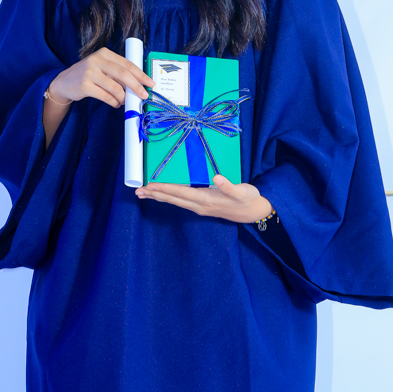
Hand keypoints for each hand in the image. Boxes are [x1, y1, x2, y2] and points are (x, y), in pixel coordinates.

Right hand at [49, 47, 154, 107]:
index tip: (150, 83)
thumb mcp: (101, 67)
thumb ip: (117, 72)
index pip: (127, 64)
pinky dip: (114, 102)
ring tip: (123, 101)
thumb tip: (138, 84)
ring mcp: (89, 73)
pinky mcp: (84, 85)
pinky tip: (115, 104)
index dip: (141, 74)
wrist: (64, 82)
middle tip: (144, 95)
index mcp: (104, 54)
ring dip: (123, 97)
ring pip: (115, 87)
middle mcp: (96, 60)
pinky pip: (106, 96)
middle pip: (123, 74)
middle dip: (136, 86)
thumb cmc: (88, 75)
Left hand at [135, 175, 272, 223]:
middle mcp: (200, 205)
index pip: (181, 193)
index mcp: (206, 199)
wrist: (254, 213)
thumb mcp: (242, 191)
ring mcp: (200, 207)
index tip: (150, 186)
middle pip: (173, 199)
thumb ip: (229, 186)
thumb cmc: (248, 199)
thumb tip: (217, 178)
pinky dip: (169, 198)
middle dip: (155, 195)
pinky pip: (181, 202)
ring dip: (159, 197)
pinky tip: (163, 196)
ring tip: (144, 194)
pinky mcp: (202, 207)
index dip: (165, 189)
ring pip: (175, 202)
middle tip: (138, 192)